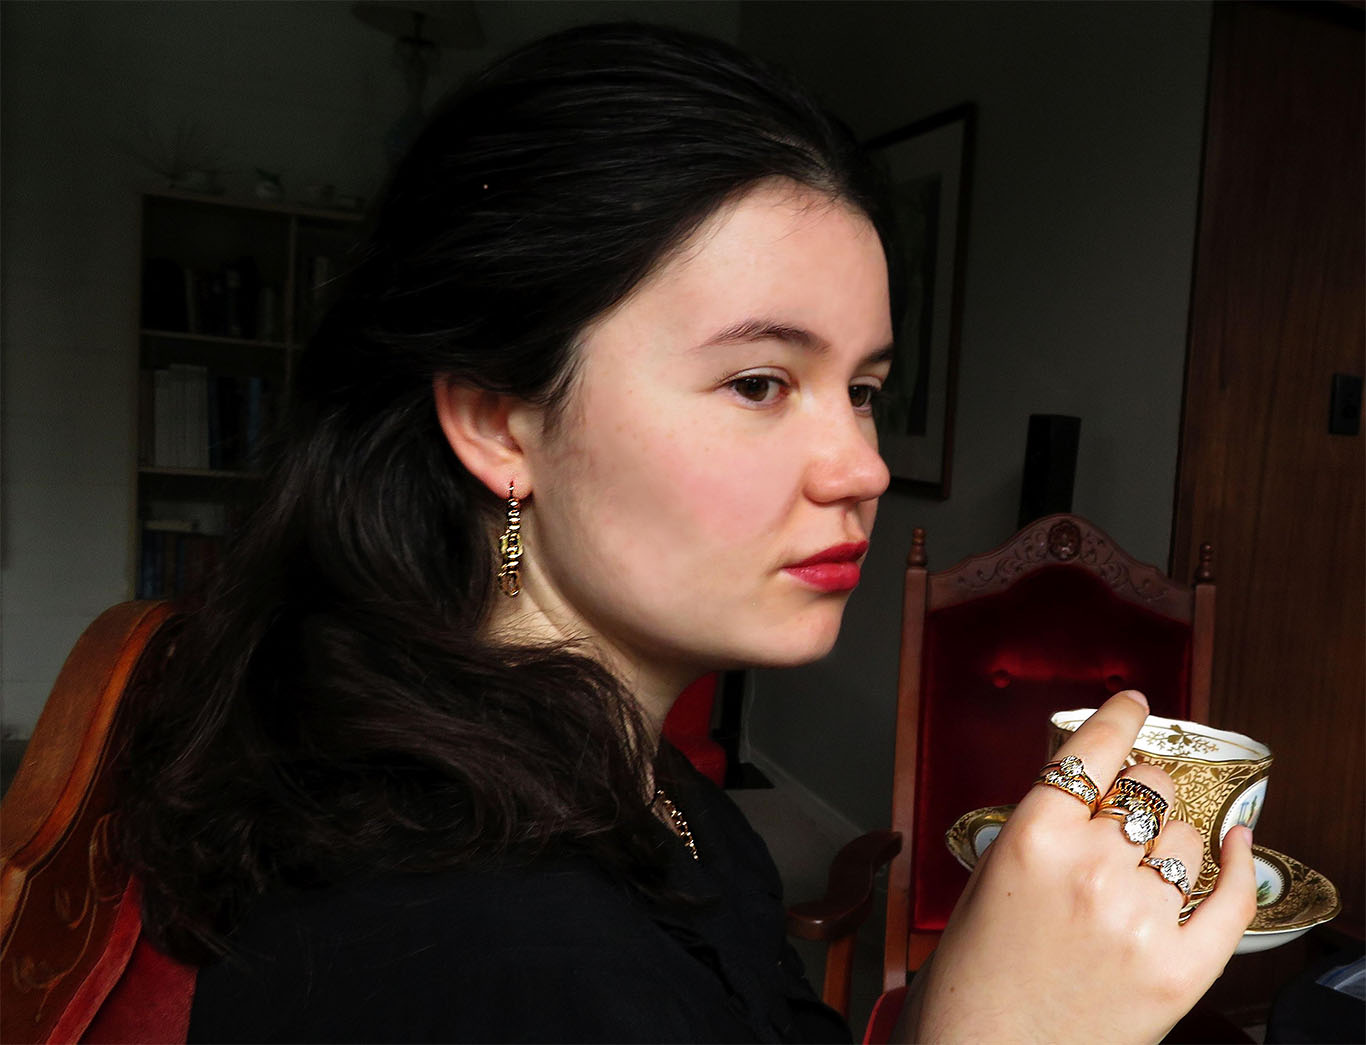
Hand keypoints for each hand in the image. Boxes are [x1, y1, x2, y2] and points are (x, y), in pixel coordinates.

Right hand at [908, 691, 1256, 1043]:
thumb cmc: (976, 970)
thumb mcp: (993, 874)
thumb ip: (1045, 826)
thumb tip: (1100, 784)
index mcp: (1032, 838)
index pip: (1093, 749)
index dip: (1120, 716)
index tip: (1134, 702)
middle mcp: (1090, 870)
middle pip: (1150, 789)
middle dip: (1143, 791)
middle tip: (1131, 809)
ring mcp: (1139, 920)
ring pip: (1188, 839)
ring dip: (1171, 842)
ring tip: (1145, 870)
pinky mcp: (1178, 970)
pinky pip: (1230, 899)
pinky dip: (1238, 867)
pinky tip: (1237, 847)